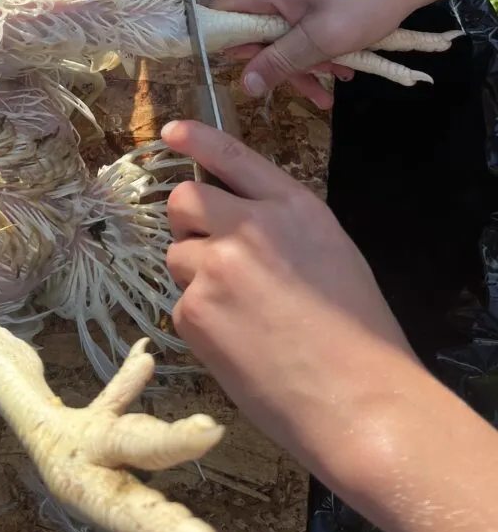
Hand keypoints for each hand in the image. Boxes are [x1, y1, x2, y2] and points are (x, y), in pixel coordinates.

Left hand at [162, 121, 497, 531]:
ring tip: (239, 309)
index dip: (197, 139)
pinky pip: (182, 302)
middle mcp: (248, 226)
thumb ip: (280, 221)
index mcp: (290, 205)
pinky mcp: (195, 312)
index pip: (230, 155)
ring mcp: (216, 268)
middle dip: (188, 218)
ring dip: (196, 273)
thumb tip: (237, 213)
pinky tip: (238, 341)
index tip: (172, 132)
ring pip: (178, 254)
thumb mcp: (330, 248)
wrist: (359, 400)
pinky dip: (202, 319)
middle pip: (183, 198)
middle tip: (210, 248)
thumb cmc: (358, 331)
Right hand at [213, 0, 415, 99]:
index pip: (222, 18)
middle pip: (252, 29)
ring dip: (302, 59)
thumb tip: (245, 86)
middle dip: (280, 62)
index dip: (235, 51)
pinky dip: (312, 43)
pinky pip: (295, 20)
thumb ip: (279, 62)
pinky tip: (339, 64)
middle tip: (313, 88)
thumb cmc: (368, 1)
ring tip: (335, 81)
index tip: (261, 74)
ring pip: (277, 30)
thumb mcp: (321, 40)